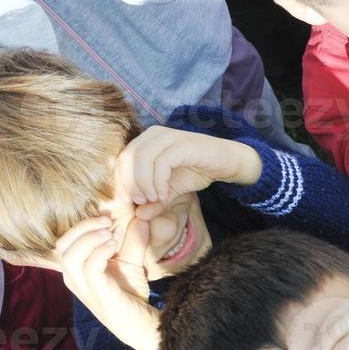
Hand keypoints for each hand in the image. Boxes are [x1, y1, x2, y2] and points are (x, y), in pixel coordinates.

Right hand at [54, 216, 161, 349]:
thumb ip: (132, 241)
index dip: (81, 226)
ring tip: (110, 233)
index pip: (64, 242)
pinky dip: (99, 252)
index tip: (105, 218)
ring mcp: (84, 288)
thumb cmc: (131, 295)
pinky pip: (90, 268)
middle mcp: (74, 280)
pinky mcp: (98, 294)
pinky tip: (114, 245)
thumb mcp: (130, 262)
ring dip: (89, 239)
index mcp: (75, 271)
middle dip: (82, 228)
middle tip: (106, 221)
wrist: (143, 324)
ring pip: (70, 256)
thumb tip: (139, 217)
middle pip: (62, 246)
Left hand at [114, 126, 260, 205]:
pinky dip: (159, 181)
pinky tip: (164, 194)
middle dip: (130, 183)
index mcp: (146, 140)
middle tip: (140, 202)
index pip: (121, 159)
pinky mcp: (183, 144)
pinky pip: (162, 162)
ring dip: (143, 183)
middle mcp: (154, 134)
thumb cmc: (197, 171)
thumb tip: (139, 215)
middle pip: (127, 158)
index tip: (128, 202)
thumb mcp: (172, 190)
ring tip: (153, 199)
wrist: (227, 162)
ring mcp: (168, 137)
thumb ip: (155, 201)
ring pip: (141, 159)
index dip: (120, 181)